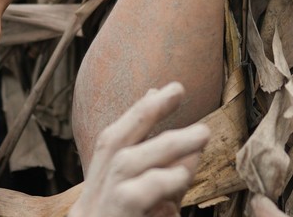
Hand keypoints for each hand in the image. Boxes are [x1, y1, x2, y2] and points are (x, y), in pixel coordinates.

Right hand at [70, 82, 210, 216]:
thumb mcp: (152, 209)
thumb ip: (166, 181)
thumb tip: (191, 150)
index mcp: (97, 194)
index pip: (112, 142)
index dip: (137, 113)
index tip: (165, 89)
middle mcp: (90, 203)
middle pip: (112, 145)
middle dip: (146, 113)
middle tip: (179, 89)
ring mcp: (97, 214)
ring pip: (125, 167)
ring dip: (166, 145)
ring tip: (202, 134)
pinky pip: (132, 197)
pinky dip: (161, 182)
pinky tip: (183, 179)